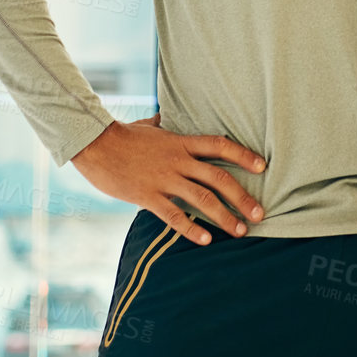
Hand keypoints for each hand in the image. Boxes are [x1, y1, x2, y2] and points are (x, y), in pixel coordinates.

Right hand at [71, 117, 266, 245]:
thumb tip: (164, 116)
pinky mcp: (147, 196)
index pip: (220, 146)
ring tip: (240, 231)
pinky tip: (205, 240)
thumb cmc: (122, 135)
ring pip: (202, 199)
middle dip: (242, 197)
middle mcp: (178, 160)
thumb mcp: (148, 126)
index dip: (244, 155)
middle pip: (219, 178)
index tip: (263, 167)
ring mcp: (164, 179)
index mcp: (181, 142)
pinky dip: (191, 228)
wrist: (94, 145)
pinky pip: (173, 215)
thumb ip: (162, 124)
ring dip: (224, 217)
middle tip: (260, 214)